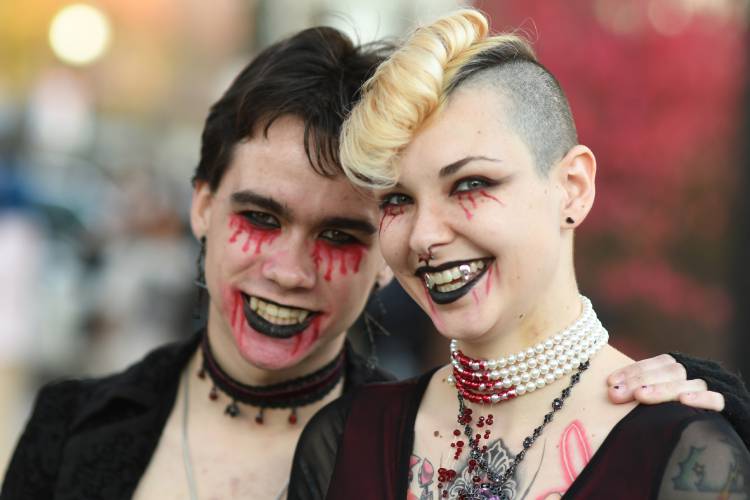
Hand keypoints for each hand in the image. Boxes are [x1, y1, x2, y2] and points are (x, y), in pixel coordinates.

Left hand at [607, 354, 724, 410]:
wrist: (711, 439)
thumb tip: (611, 391)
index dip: (632, 371)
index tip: (610, 382)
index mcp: (676, 370)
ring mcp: (708, 389)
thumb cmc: (669, 416)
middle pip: (669, 372)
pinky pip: (717, 399)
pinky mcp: (724, 406)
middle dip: (639, 381)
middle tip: (616, 394)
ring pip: (688, 383)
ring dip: (662, 389)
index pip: (655, 364)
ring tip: (641, 395)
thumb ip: (639, 391)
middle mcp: (693, 375)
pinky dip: (702, 398)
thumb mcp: (654, 398)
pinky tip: (684, 401)